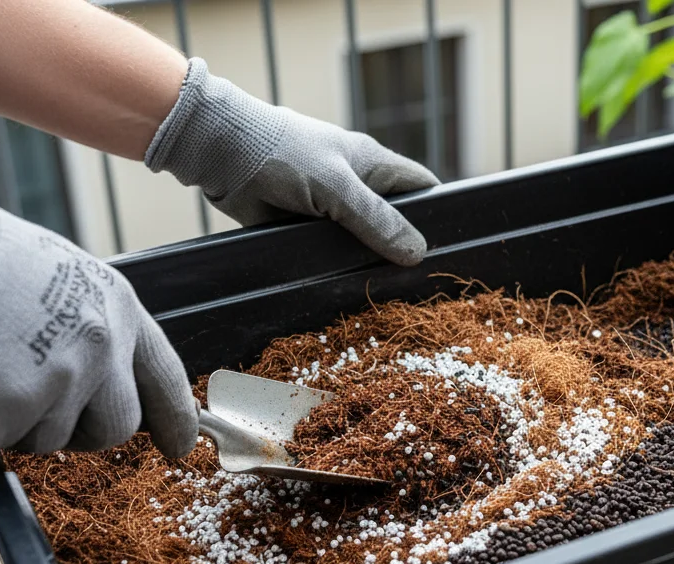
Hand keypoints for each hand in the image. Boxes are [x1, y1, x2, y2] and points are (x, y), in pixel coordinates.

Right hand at [0, 152, 196, 456]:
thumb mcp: (64, 278)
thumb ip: (94, 327)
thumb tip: (106, 375)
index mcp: (118, 308)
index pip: (165, 376)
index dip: (176, 416)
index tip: (181, 442)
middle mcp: (102, 348)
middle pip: (116, 425)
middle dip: (85, 429)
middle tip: (43, 403)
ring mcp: (62, 382)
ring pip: (54, 437)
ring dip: (23, 419)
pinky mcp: (16, 411)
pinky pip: (4, 438)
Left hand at [144, 57, 439, 266]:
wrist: (222, 154)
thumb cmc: (285, 155)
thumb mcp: (338, 187)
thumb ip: (376, 220)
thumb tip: (417, 253)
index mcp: (374, 166)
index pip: (422, 189)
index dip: (438, 213)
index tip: (451, 248)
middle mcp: (357, 187)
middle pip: (393, 221)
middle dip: (403, 248)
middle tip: (421, 286)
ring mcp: (330, 209)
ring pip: (361, 242)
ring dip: (367, 264)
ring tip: (388, 299)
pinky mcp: (303, 229)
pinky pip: (329, 253)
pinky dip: (336, 269)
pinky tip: (346, 292)